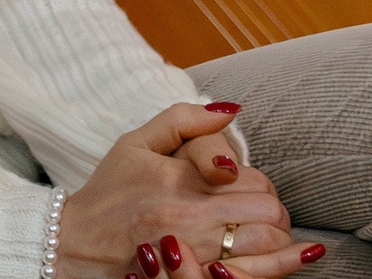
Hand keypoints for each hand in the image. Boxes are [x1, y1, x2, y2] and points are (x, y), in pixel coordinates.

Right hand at [56, 102, 318, 278]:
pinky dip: (279, 267)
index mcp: (179, 179)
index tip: (239, 188)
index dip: (258, 184)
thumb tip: (230, 109)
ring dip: (277, 239)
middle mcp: (190, 217)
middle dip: (273, 212)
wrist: (75, 244)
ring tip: (265, 235)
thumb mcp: (135, 143)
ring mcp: (195, 255)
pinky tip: (297, 256)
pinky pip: (251, 277)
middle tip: (258, 213)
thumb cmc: (108, 193)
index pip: (254, 180)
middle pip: (269, 212)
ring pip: (268, 245)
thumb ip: (183, 121)